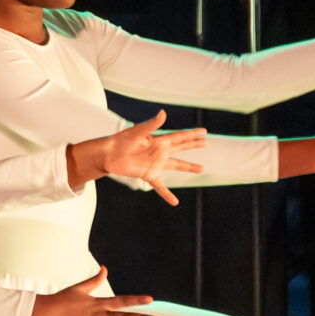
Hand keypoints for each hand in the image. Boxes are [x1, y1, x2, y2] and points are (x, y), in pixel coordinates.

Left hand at [75, 111, 206, 205]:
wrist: (108, 154)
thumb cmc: (121, 140)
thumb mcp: (137, 132)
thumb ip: (151, 125)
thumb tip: (163, 113)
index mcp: (159, 140)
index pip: (180, 137)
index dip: (192, 134)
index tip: (204, 132)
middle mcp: (160, 152)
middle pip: (181, 148)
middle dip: (193, 145)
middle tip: (205, 143)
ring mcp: (156, 164)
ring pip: (176, 166)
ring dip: (189, 167)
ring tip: (201, 168)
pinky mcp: (148, 174)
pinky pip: (160, 186)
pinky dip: (167, 194)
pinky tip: (174, 202)